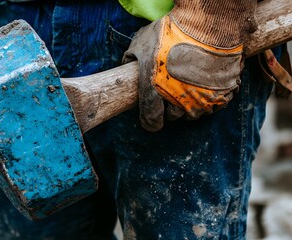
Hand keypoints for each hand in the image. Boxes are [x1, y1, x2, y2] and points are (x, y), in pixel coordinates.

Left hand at [123, 15, 242, 131]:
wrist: (208, 23)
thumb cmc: (171, 31)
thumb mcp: (142, 42)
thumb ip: (131, 59)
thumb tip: (126, 67)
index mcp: (154, 89)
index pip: (150, 118)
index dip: (149, 121)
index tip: (151, 120)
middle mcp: (178, 98)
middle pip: (173, 116)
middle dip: (170, 108)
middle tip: (171, 93)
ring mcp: (201, 97)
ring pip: (193, 113)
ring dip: (189, 104)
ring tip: (188, 89)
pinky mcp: (221, 92)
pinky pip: (214, 106)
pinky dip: (209, 99)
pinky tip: (205, 86)